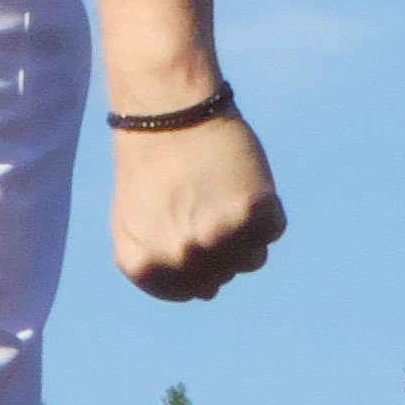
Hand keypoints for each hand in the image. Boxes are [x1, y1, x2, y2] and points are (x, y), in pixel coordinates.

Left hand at [115, 114, 285, 301]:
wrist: (167, 111)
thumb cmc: (148, 164)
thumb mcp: (131, 223)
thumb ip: (157, 264)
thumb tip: (202, 293)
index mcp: (146, 267)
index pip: (192, 291)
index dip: (199, 263)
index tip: (192, 228)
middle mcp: (181, 259)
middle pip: (225, 276)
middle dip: (222, 247)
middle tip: (206, 203)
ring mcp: (218, 238)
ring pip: (253, 258)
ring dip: (247, 231)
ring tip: (222, 192)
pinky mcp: (253, 213)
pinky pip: (273, 231)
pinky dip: (266, 210)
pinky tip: (242, 183)